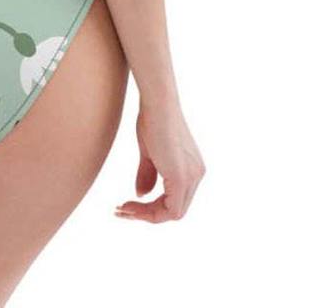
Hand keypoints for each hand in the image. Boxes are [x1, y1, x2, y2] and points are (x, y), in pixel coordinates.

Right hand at [115, 105, 204, 222]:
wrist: (157, 103)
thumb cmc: (151, 118)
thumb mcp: (149, 152)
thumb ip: (148, 174)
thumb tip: (141, 195)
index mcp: (191, 168)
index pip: (174, 199)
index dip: (151, 207)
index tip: (127, 204)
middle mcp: (196, 175)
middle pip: (174, 210)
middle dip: (146, 214)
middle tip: (121, 210)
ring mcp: (192, 177)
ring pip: (173, 213)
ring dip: (146, 215)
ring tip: (122, 209)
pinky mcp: (181, 177)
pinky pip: (171, 210)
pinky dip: (150, 213)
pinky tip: (131, 205)